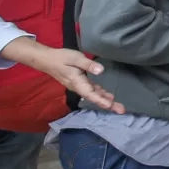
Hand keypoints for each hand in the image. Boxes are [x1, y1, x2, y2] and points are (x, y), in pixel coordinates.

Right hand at [0, 38, 123, 113]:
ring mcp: (79, 86)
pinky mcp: (80, 82)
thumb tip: (101, 70)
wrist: (47, 59)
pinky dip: (100, 94)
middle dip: (107, 104)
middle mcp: (78, 87)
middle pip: (94, 97)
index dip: (100, 100)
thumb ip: (88, 64)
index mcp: (77, 82)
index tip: (110, 106)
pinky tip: (108, 96)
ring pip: (94, 95)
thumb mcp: (75, 58)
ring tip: (118, 107)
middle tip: (121, 110)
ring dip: (106, 100)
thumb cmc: (61, 58)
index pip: (90, 93)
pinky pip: (92, 90)